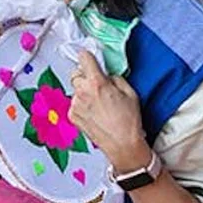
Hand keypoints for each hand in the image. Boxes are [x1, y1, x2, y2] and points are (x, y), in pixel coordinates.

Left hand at [68, 50, 149, 172]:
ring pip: (76, 90)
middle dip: (85, 76)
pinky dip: (82, 105)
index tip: (89, 57)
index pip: (84, 58)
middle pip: (76, 74)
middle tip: (97, 85)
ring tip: (99, 105)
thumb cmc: (129, 121)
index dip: (87, 56)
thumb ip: (115, 78)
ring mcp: (75, 104)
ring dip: (84, 92)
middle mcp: (82, 92)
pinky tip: (95, 114)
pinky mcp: (72, 115)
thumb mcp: (130, 93)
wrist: (122, 145)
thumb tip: (106, 74)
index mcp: (97, 83)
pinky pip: (75, 103)